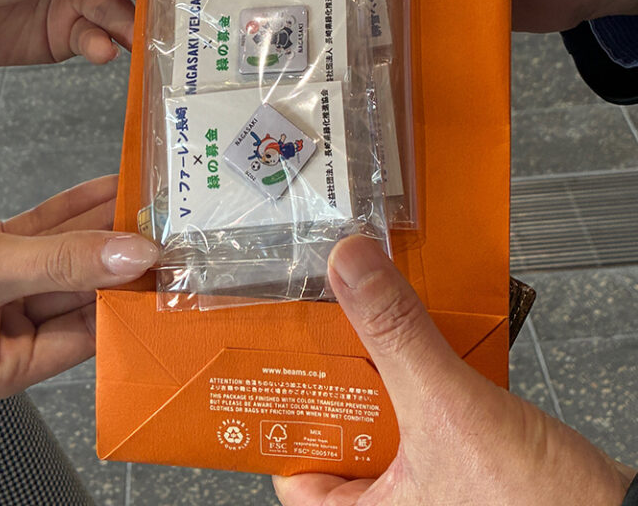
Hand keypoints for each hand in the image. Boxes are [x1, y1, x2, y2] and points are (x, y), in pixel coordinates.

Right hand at [0, 174, 156, 407]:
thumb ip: (63, 261)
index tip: (163, 267)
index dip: (122, 299)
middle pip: (76, 292)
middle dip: (116, 254)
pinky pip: (44, 234)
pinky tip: (107, 187)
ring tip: (144, 198)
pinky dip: (72, 211)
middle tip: (163, 224)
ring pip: (64, 257)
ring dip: (100, 226)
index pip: (80, 336)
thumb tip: (131, 256)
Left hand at [274, 236, 634, 505]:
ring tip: (382, 319)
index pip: (295, 470)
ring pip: (388, 417)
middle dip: (345, 372)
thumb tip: (350, 268)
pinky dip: (428, 375)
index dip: (289, 410)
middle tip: (335, 318)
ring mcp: (430, 491)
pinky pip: (429, 413)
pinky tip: (433, 342)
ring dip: (390, 366)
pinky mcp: (465, 468)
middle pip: (342, 430)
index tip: (287, 352)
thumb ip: (395, 336)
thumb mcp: (450, 411)